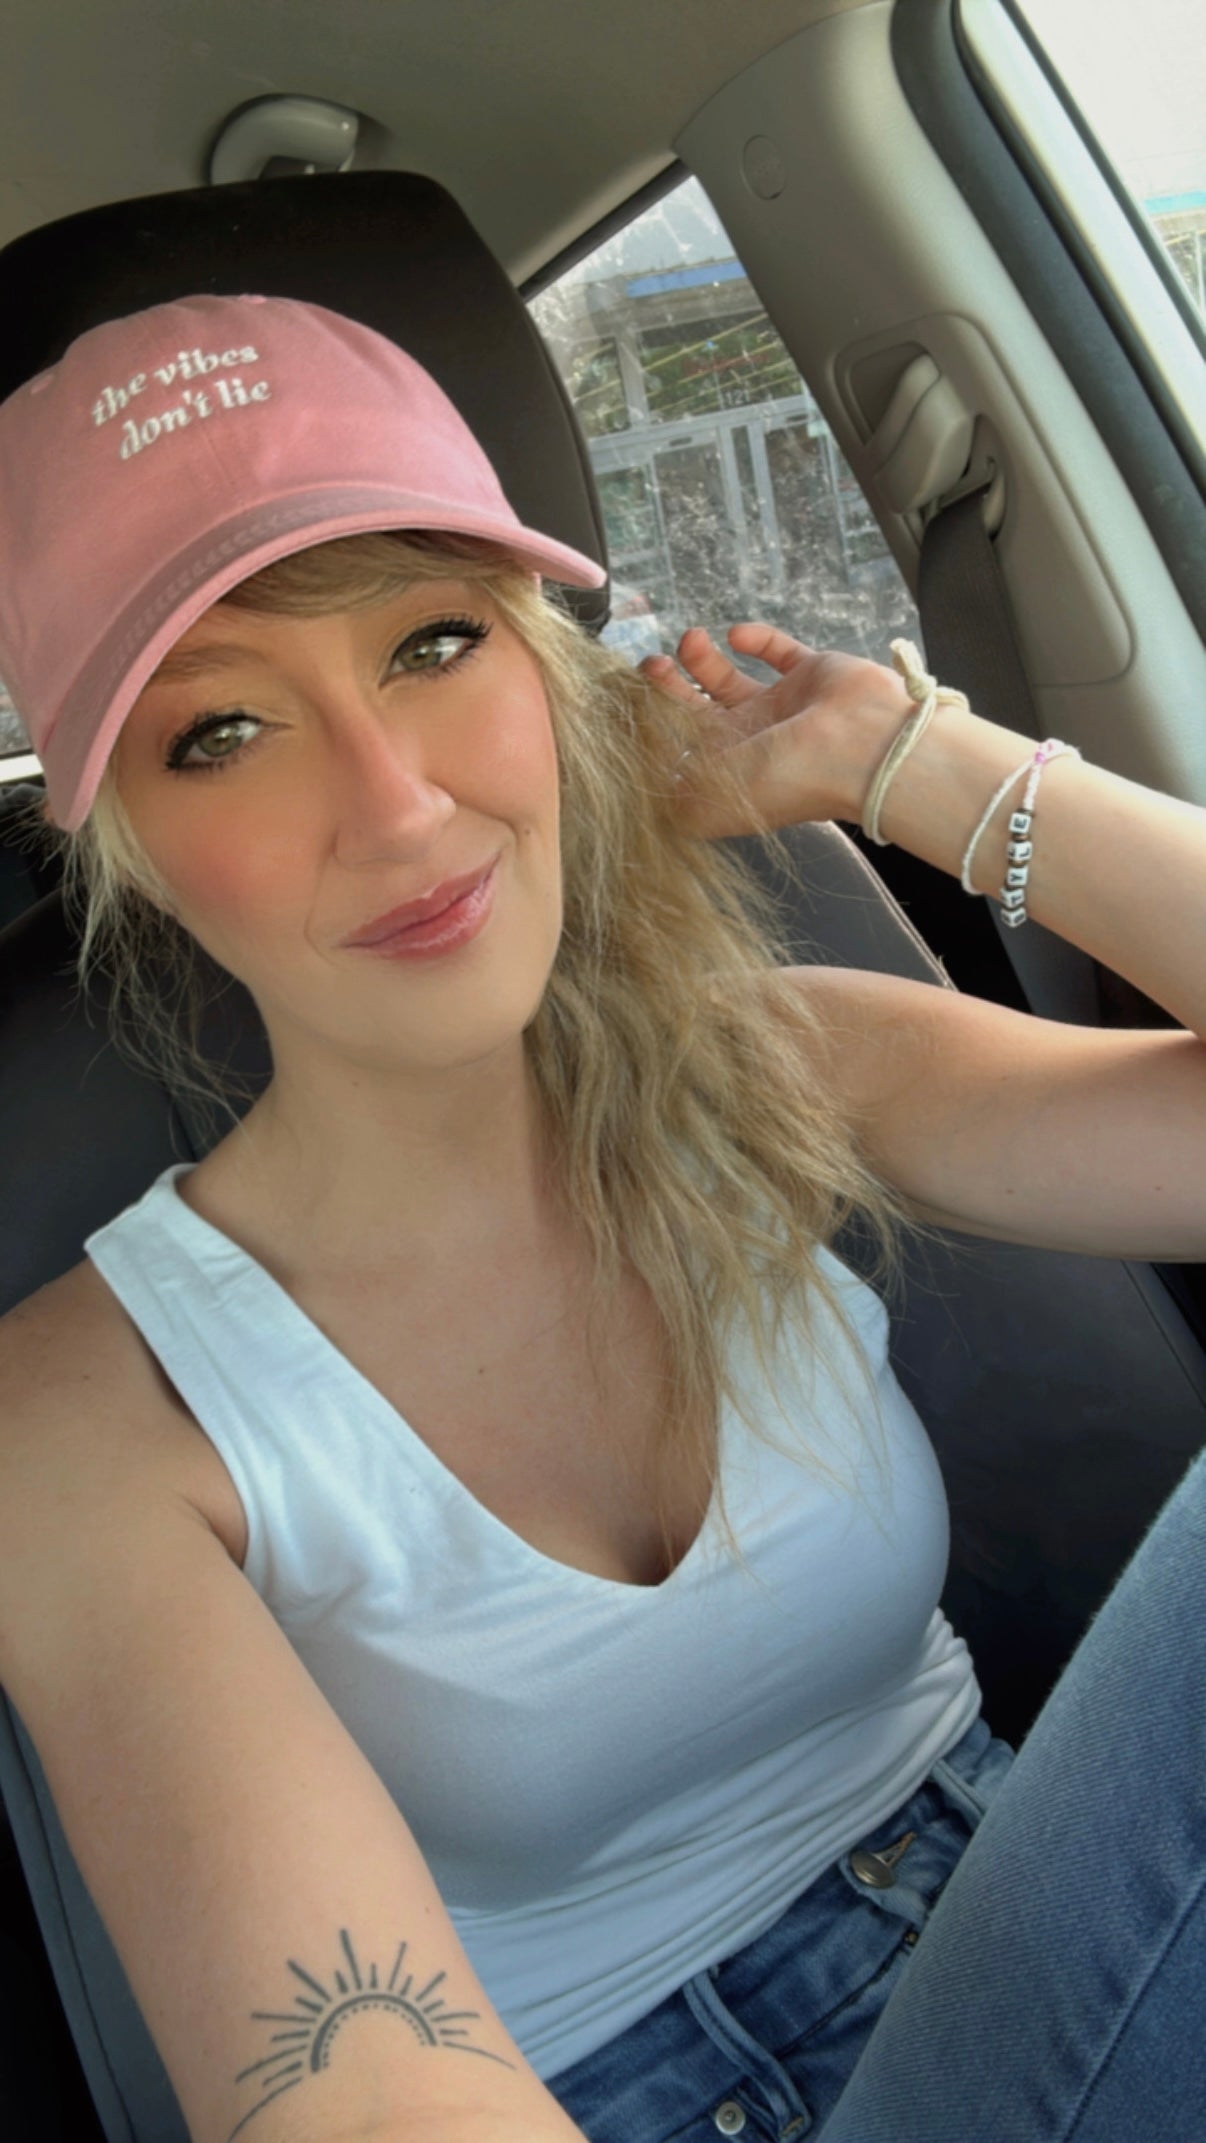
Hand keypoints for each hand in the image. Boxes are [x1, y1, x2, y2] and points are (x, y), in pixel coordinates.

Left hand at [640, 623, 914, 840]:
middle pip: (696, 711)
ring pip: (728, 679)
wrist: (861, 747)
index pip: (679, 750)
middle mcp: (751, 744)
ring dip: (702, 658)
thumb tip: (636, 783)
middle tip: (652, 664)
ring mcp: (781, 709)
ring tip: (691, 640)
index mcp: (727, 775)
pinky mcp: (810, 674)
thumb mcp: (708, 798)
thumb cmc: (787, 777)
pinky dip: (755, 639)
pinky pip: (777, 651)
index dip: (652, 725)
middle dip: (669, 687)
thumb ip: (666, 791)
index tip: (629, 698)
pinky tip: (738, 634)